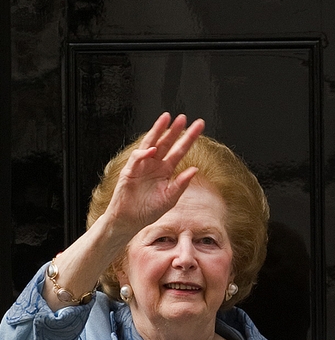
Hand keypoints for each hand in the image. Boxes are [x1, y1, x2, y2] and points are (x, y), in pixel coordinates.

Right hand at [105, 113, 205, 236]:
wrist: (130, 221)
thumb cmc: (149, 210)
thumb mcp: (170, 198)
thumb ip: (181, 184)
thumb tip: (195, 169)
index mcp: (166, 170)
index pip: (180, 150)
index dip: (188, 138)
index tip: (199, 126)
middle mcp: (155, 164)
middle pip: (166, 143)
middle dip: (174, 130)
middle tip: (184, 118)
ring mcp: (142, 166)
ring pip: (150, 144)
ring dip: (157, 131)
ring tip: (166, 118)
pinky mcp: (130, 171)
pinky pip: (136, 158)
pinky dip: (143, 153)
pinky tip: (152, 150)